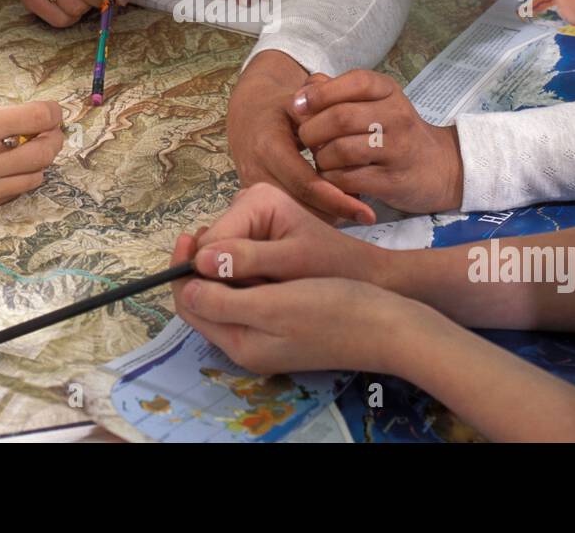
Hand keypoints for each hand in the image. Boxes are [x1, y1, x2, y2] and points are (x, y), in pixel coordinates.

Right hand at [0, 97, 63, 257]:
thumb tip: (9, 117)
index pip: (38, 118)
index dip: (52, 111)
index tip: (52, 109)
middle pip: (46, 151)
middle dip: (54, 137)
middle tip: (50, 129)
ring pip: (34, 177)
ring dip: (37, 161)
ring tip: (25, 148)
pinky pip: (9, 194)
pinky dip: (15, 179)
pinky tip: (2, 167)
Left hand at [170, 231, 418, 374]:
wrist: (391, 321)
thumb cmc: (335, 310)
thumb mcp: (273, 305)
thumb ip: (225, 299)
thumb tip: (186, 285)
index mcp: (240, 343)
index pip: (191, 304)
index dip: (183, 269)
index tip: (189, 233)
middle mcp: (249, 342)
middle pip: (207, 298)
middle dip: (205, 265)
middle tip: (215, 230)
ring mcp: (269, 331)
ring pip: (230, 291)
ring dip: (227, 264)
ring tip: (240, 236)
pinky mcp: (288, 317)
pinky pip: (254, 290)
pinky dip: (250, 269)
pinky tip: (265, 251)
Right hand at [187, 182, 389, 285]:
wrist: (361, 272)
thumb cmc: (333, 266)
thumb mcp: (292, 264)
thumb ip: (249, 261)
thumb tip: (200, 262)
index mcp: (256, 199)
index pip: (210, 243)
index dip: (212, 277)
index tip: (238, 298)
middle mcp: (245, 202)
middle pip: (209, 249)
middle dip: (223, 278)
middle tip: (256, 295)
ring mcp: (245, 219)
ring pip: (215, 259)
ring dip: (230, 282)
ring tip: (264, 292)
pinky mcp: (248, 235)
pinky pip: (226, 263)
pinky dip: (238, 281)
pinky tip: (262, 289)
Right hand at [227, 52, 375, 223]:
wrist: (247, 116)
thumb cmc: (279, 108)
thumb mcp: (301, 104)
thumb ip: (325, 119)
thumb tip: (351, 144)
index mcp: (268, 147)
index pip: (305, 183)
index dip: (336, 200)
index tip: (367, 213)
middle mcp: (257, 173)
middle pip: (300, 207)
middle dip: (334, 214)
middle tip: (365, 215)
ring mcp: (253, 189)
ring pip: (294, 216)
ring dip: (324, 217)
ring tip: (354, 212)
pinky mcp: (256, 199)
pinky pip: (287, 213)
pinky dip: (312, 215)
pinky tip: (334, 209)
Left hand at [293, 70, 463, 212]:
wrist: (442, 168)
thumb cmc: (396, 132)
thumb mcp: (374, 103)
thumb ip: (337, 92)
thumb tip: (303, 91)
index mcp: (389, 91)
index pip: (354, 81)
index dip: (320, 93)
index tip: (298, 106)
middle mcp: (397, 116)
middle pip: (340, 118)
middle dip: (312, 130)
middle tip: (305, 140)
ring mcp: (398, 149)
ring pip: (341, 150)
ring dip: (321, 158)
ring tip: (322, 160)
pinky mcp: (394, 181)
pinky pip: (348, 179)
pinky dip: (331, 180)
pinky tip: (333, 178)